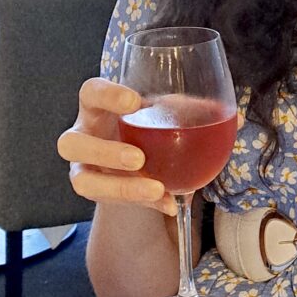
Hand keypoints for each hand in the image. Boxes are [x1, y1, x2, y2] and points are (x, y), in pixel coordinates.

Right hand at [57, 77, 175, 216]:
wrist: (139, 156)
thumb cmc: (146, 123)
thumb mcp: (161, 111)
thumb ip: (185, 111)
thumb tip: (225, 116)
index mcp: (96, 106)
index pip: (90, 92)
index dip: (107, 95)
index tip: (135, 102)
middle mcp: (82, 136)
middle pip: (70, 143)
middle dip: (103, 152)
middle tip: (138, 158)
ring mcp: (84, 167)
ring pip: (82, 181)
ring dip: (119, 187)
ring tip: (156, 189)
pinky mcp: (97, 192)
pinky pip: (113, 203)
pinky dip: (145, 204)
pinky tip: (169, 203)